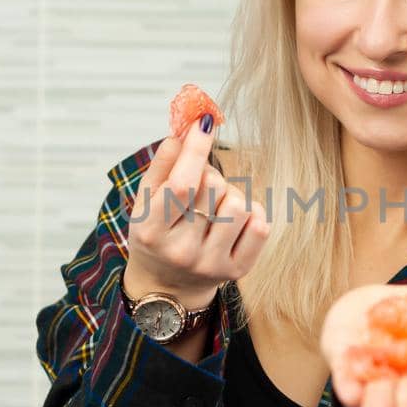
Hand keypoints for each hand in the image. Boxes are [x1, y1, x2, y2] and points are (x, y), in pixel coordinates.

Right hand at [124, 115, 269, 305]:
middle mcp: (181, 252)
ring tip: (215, 206)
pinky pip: (260, 225)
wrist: (168, 285)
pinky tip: (235, 219)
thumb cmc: (157, 233)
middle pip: (213, 187)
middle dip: (209, 173)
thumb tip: (185, 131)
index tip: (204, 121)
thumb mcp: (145, 201)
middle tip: (199, 183)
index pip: (181, 184)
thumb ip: (163, 165)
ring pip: (239, 203)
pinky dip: (251, 212)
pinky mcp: (237, 271)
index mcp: (151, 231)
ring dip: (230, 194)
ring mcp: (211, 264)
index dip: (196, 149)